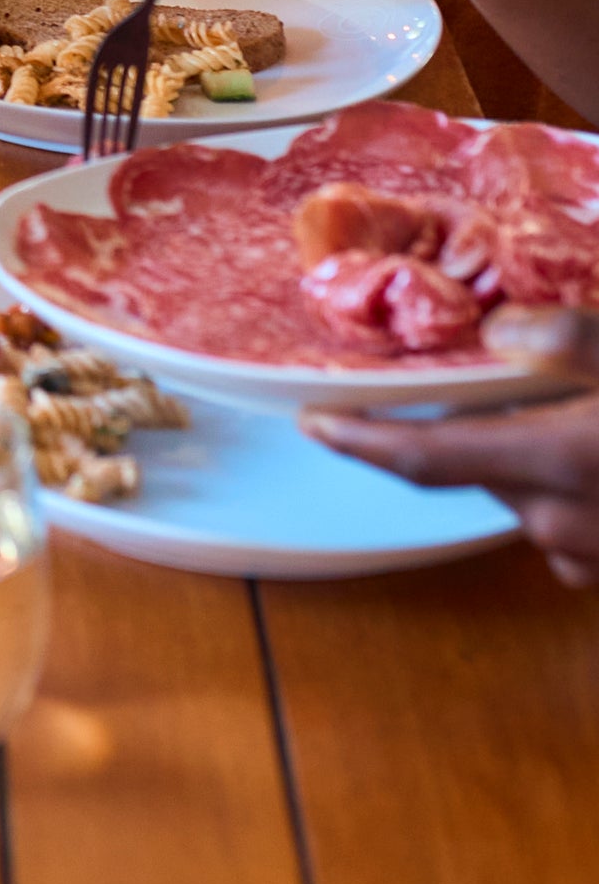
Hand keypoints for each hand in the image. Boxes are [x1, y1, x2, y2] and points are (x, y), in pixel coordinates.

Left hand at [303, 307, 598, 586]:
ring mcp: (584, 553)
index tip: (312, 423)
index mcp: (555, 461)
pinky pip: (559, 520)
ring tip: (565, 412)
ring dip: (518, 456)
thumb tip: (499, 329)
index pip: (424, 456)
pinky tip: (592, 456)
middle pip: (471, 467)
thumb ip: (573, 342)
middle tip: (488, 382)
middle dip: (465, 428)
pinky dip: (556, 487)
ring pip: (516, 491)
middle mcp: (556, 520)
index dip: (361, 441)